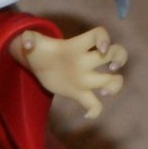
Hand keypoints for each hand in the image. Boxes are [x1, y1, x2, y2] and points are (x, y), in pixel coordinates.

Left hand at [10, 26, 126, 118]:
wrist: (39, 64)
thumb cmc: (39, 50)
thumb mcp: (31, 41)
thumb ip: (27, 39)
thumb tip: (27, 45)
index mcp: (78, 45)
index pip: (99, 34)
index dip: (105, 38)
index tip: (101, 48)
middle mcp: (87, 60)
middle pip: (116, 52)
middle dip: (120, 58)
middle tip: (112, 68)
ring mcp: (86, 78)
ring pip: (112, 80)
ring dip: (114, 87)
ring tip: (102, 93)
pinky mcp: (80, 93)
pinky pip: (94, 105)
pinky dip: (94, 111)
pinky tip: (86, 114)